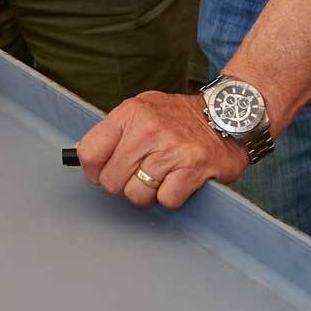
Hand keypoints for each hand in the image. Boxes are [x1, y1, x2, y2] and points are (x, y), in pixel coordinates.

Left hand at [74, 91, 248, 209]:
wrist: (228, 114)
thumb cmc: (180, 117)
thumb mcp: (141, 110)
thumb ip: (113, 131)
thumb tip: (81, 155)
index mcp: (130, 113)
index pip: (90, 153)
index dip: (93, 171)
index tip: (102, 173)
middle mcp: (148, 130)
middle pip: (111, 180)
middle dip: (122, 184)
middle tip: (139, 174)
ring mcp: (171, 149)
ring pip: (136, 194)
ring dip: (147, 193)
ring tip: (161, 176)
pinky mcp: (192, 168)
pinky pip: (165, 200)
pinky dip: (171, 196)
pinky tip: (178, 179)